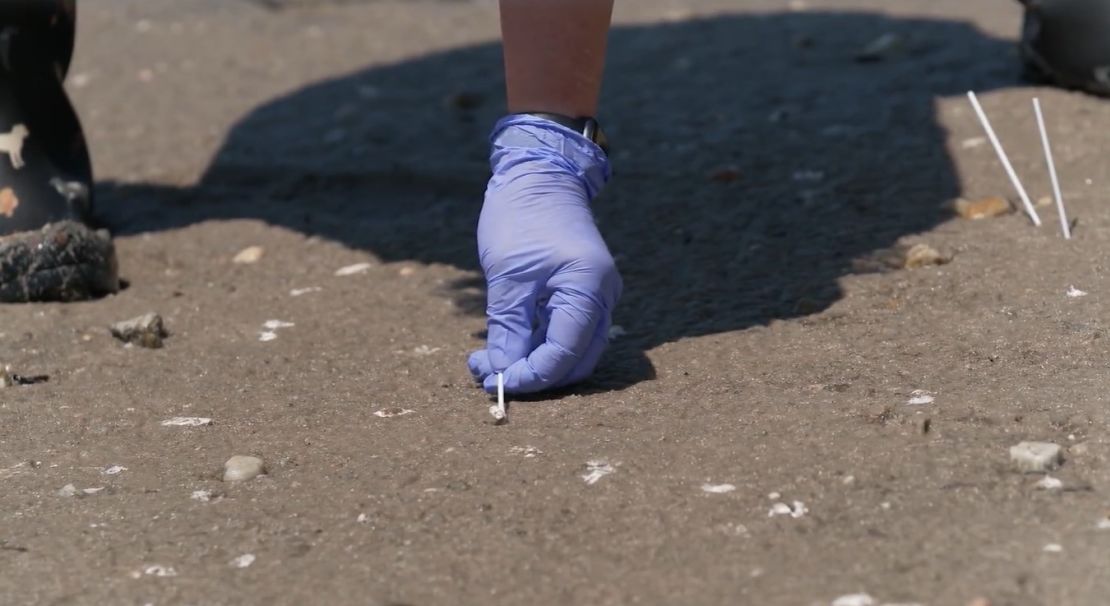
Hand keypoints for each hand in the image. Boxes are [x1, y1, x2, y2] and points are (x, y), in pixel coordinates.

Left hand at [467, 115, 620, 393]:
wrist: (539, 174)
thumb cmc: (522, 216)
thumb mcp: (507, 276)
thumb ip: (508, 328)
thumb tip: (501, 373)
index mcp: (587, 288)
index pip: (563, 353)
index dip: (530, 376)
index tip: (493, 381)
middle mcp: (601, 297)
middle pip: (574, 361)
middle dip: (533, 375)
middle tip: (486, 375)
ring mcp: (596, 296)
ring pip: (571, 352)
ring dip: (533, 363)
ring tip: (489, 361)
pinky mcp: (582, 294)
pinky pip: (565, 333)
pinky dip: (537, 345)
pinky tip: (505, 344)